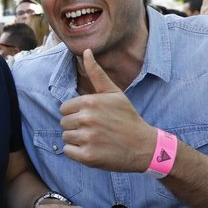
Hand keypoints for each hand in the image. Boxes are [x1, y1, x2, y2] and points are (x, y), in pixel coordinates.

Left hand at [59, 49, 155, 171]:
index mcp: (90, 102)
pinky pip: (68, 151)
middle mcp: (86, 119)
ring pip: (65, 137)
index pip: (64, 108)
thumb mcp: (113, 93)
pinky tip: (94, 149)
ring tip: (95, 139)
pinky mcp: (87, 156)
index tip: (92, 117)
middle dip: (76, 126)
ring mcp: (87, 138)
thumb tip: (86, 51)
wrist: (144, 146)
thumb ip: (96, 73)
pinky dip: (77, 152)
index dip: (76, 113)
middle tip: (96, 129)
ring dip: (77, 139)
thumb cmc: (126, 118)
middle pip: (63, 122)